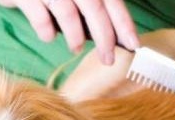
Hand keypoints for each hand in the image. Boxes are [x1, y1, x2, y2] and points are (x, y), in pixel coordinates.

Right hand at [0, 0, 139, 64]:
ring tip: (77, 48)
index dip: (124, 23)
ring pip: (68, 13)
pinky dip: (47, 32)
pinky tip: (49, 36)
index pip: (112, 0)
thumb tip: (108, 34)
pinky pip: (40, 18)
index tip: (133, 44)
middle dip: (104, 37)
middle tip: (108, 59)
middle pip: (94, 8)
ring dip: (75, 37)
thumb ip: (88, 6)